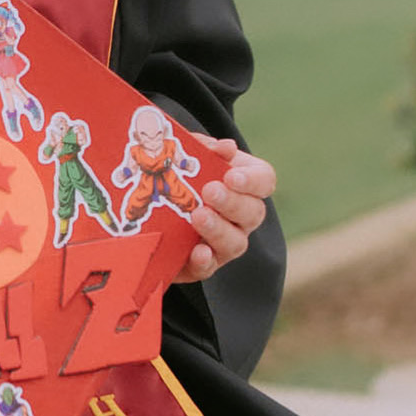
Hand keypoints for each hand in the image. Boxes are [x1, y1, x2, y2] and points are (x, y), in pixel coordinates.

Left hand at [174, 133, 275, 284]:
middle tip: (210, 192)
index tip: (231, 176)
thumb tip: (226, 148)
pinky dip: (204, 261)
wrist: (151, 207)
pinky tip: (197, 251)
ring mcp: (225, 243)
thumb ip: (206, 149)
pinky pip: (210, 267)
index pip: (265, 181)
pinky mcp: (203, 264)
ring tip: (197, 216)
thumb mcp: (188, 154)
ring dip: (218, 229)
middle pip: (253, 213)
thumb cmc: (180, 173)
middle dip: (232, 202)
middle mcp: (242, 217)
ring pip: (236, 242)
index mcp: (245, 184)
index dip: (253, 180)